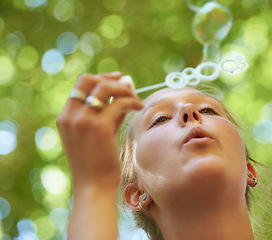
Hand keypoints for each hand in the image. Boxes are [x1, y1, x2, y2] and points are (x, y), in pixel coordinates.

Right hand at [57, 72, 142, 192]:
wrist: (94, 188)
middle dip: (110, 79)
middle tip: (127, 85)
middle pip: (89, 79)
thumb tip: (124, 92)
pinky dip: (132, 101)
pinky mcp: (99, 127)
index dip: (100, 78)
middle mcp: (71, 116)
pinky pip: (119, 103)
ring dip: (124, 90)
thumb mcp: (98, 134)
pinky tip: (139, 108)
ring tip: (136, 100)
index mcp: (65, 117)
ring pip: (105, 88)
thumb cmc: (97, 164)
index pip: (80, 85)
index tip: (117, 80)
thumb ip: (108, 113)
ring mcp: (83, 120)